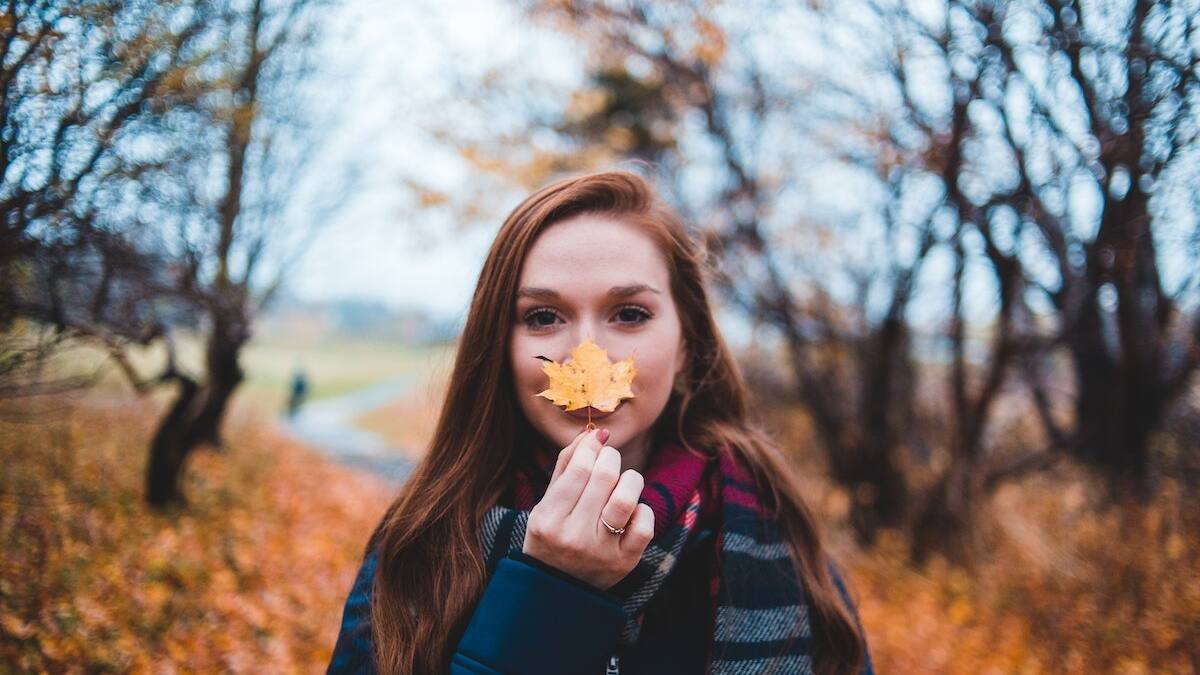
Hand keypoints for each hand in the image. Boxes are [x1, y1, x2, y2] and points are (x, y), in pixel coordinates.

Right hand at [522, 427, 654, 590]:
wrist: (557, 588)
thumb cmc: (552, 535)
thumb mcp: (548, 502)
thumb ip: (567, 464)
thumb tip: (594, 432)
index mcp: (548, 519)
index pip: (578, 468)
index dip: (592, 447)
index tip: (597, 441)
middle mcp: (573, 537)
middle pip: (604, 477)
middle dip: (611, 458)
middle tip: (609, 459)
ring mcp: (601, 552)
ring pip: (626, 498)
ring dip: (630, 479)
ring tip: (623, 481)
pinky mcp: (625, 563)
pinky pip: (644, 525)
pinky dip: (642, 510)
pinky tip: (631, 511)